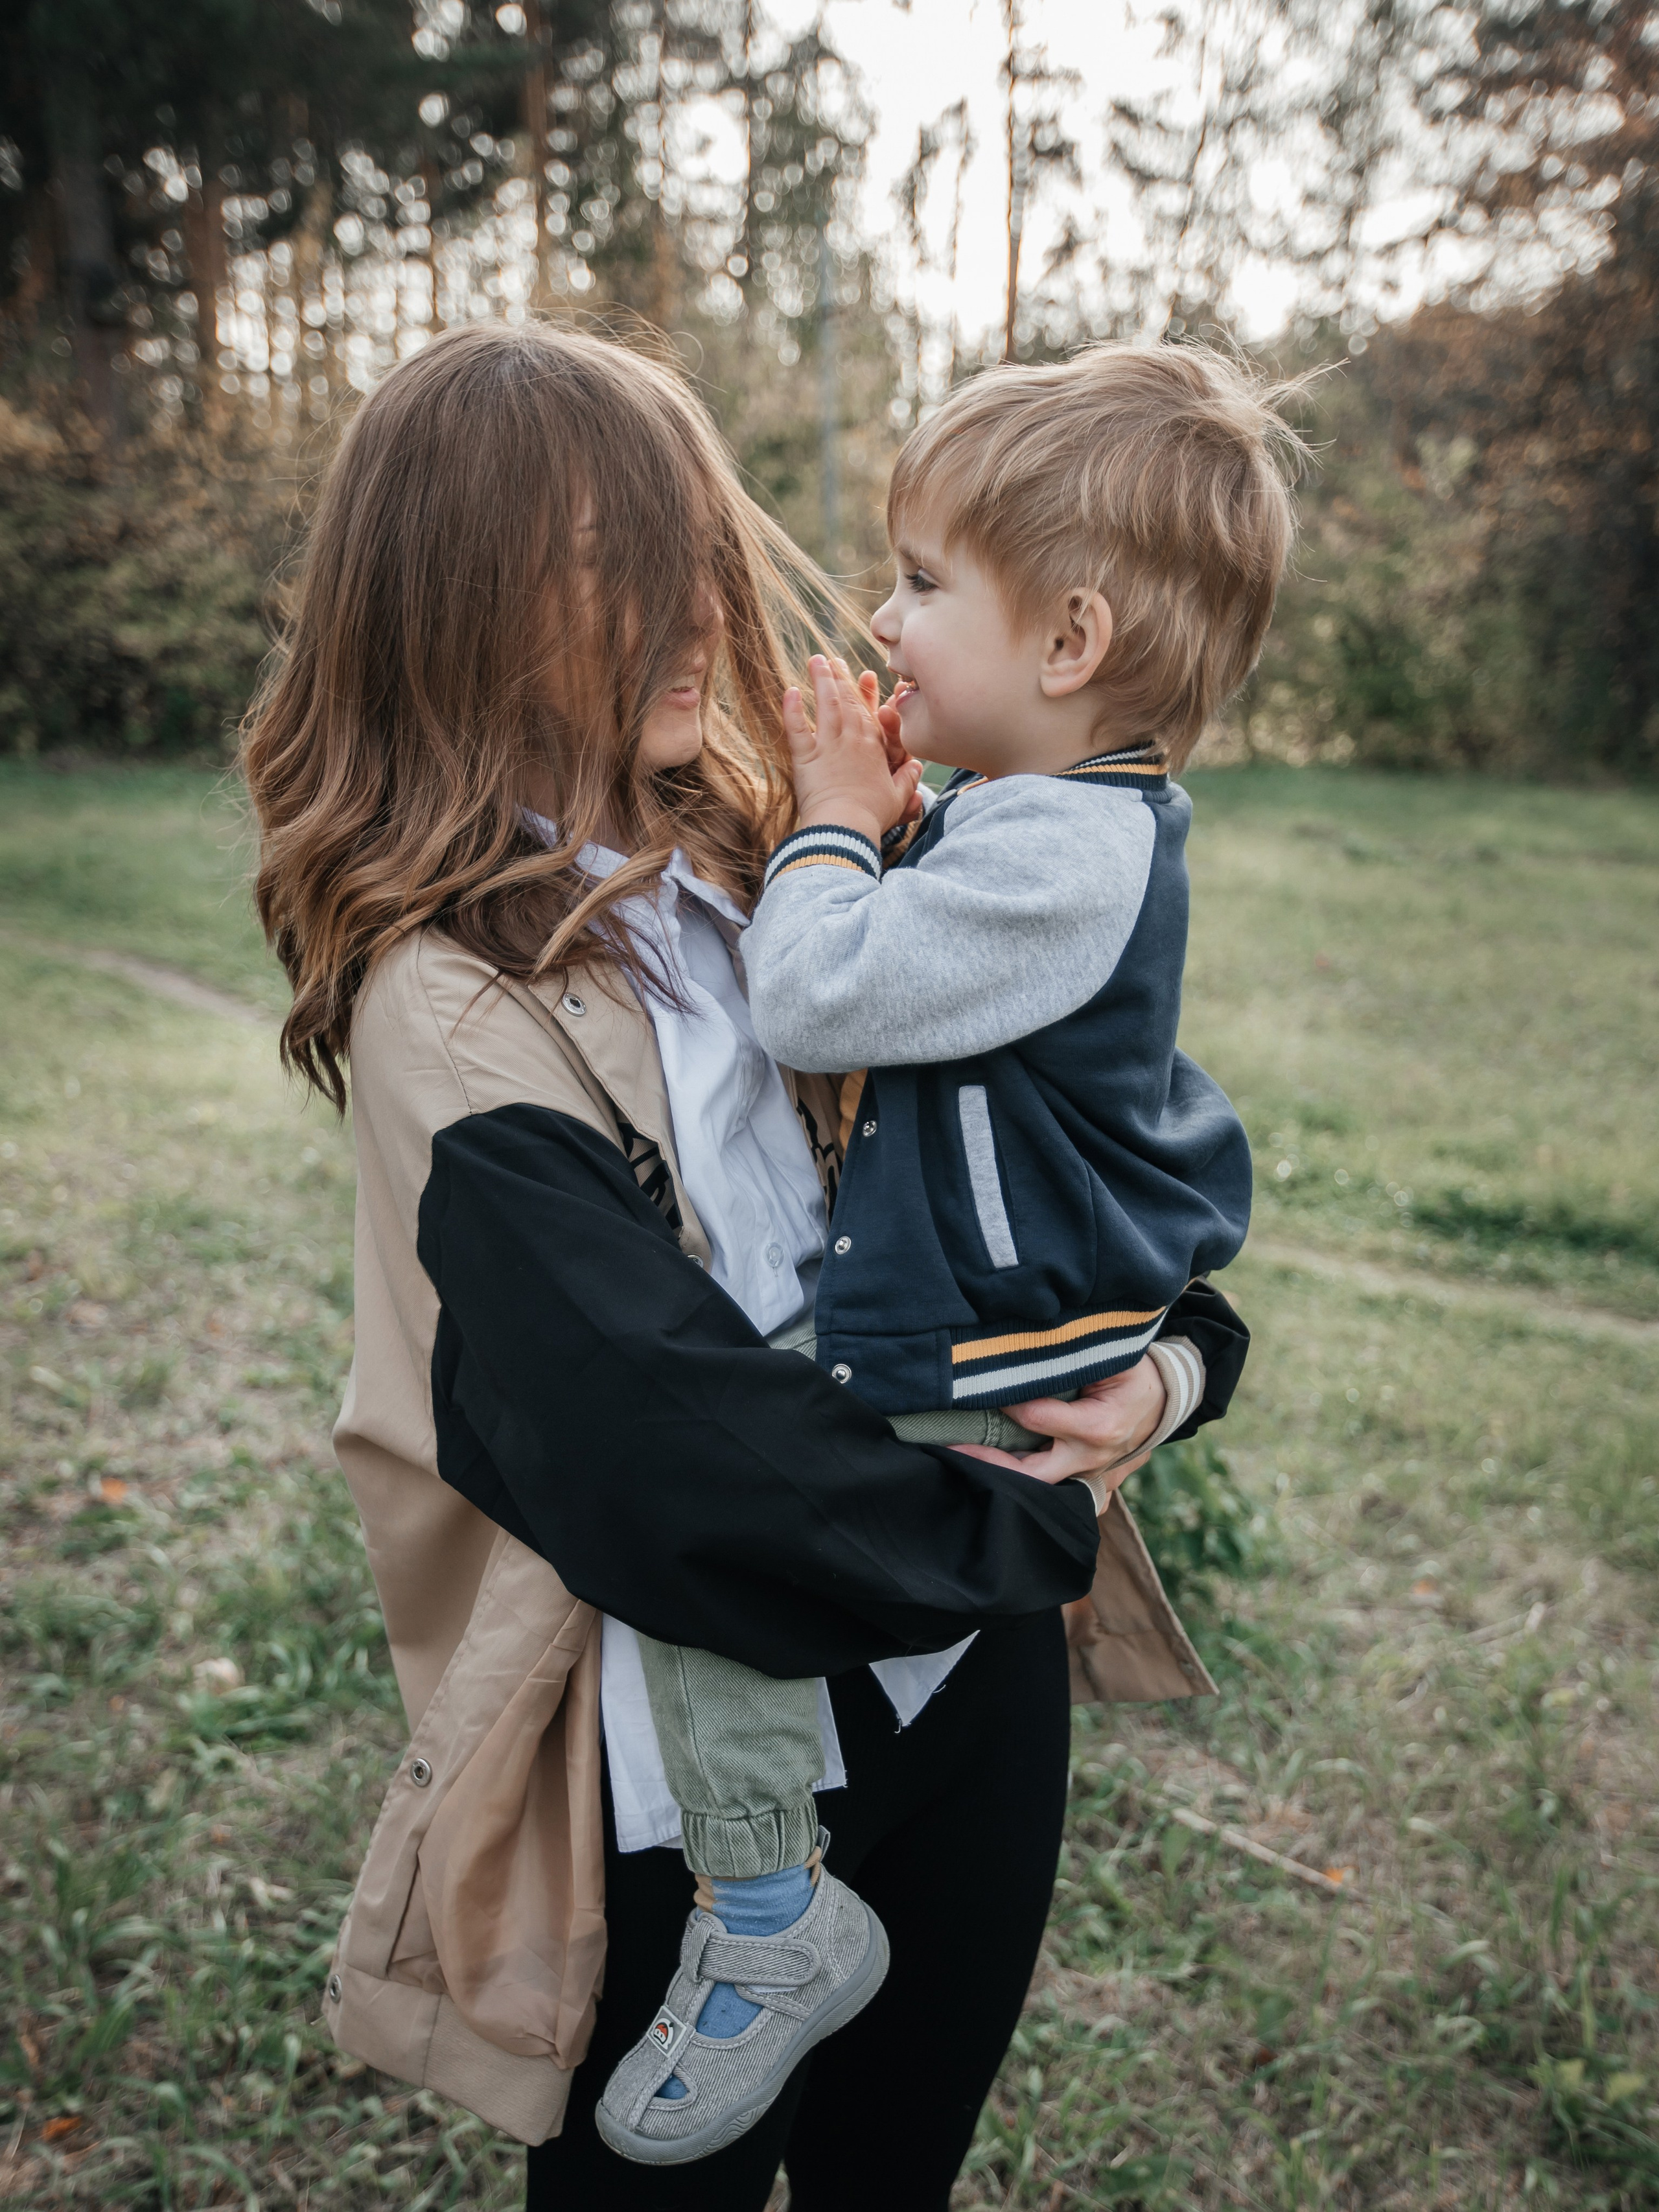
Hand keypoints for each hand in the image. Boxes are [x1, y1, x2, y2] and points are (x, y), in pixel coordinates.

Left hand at [782, 656, 923, 845]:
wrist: (845, 828)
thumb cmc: (872, 816)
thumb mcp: (898, 798)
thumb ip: (907, 780)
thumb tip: (917, 768)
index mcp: (874, 747)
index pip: (870, 713)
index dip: (866, 693)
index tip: (864, 675)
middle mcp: (852, 740)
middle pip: (846, 702)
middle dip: (840, 678)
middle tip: (833, 659)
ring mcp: (828, 746)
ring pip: (825, 706)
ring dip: (821, 681)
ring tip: (816, 661)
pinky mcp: (806, 757)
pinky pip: (797, 728)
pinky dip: (792, 709)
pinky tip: (791, 691)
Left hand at [952, 1355, 1167, 1497]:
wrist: (1167, 1401)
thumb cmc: (1135, 1374)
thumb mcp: (1111, 1359)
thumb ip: (1070, 1363)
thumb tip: (1025, 1359)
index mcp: (1098, 1427)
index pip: (1037, 1418)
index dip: (1008, 1402)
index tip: (984, 1387)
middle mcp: (1091, 1459)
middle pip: (1031, 1474)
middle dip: (989, 1465)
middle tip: (951, 1450)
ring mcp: (1091, 1477)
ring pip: (1039, 1489)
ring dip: (1002, 1478)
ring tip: (962, 1462)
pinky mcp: (1091, 1485)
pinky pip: (1055, 1496)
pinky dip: (1027, 1493)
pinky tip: (994, 1484)